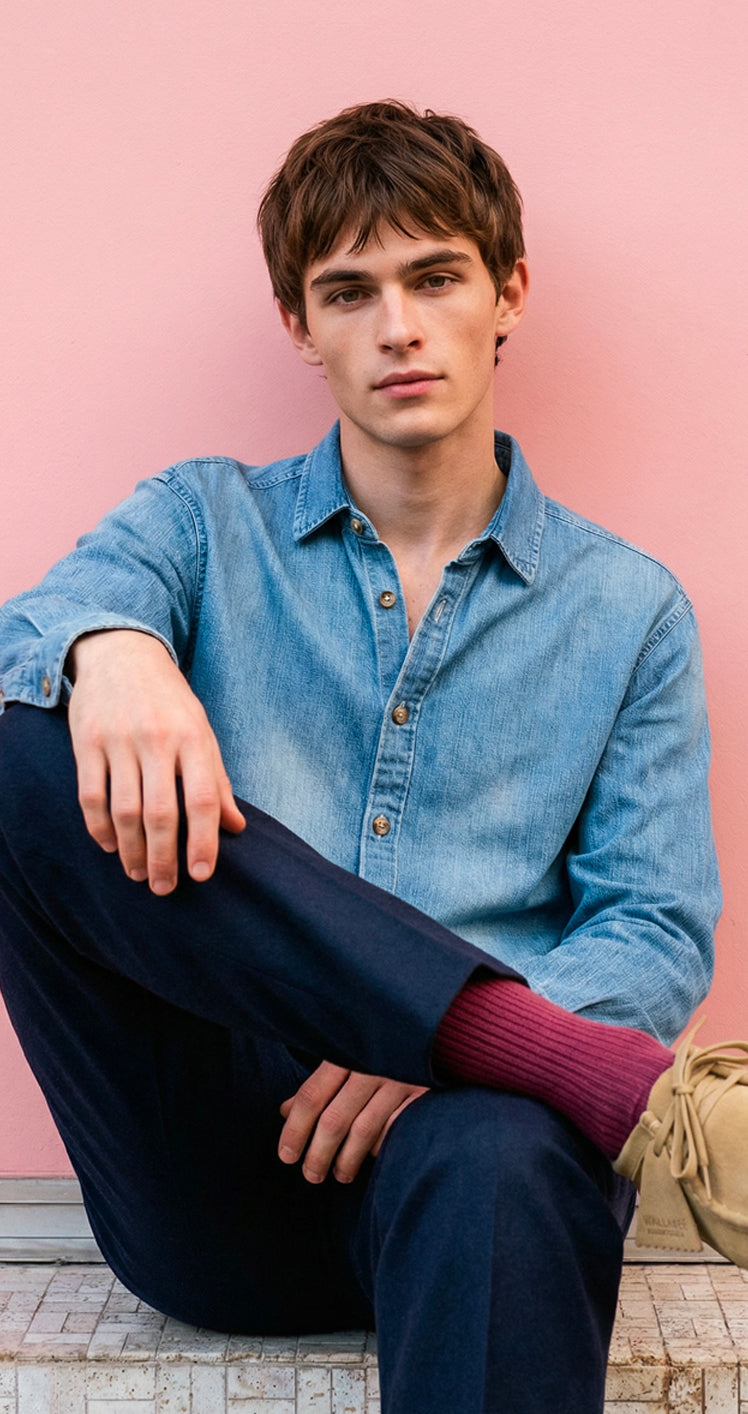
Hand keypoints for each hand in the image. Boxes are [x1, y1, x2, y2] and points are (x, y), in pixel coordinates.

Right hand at [67, 629, 244, 892]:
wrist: (122, 653)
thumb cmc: (170, 701)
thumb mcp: (202, 732)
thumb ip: (217, 780)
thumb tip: (236, 827)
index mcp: (193, 738)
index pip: (202, 800)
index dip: (203, 842)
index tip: (201, 875)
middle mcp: (157, 740)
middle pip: (161, 813)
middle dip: (163, 858)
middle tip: (164, 888)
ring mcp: (119, 741)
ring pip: (124, 810)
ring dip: (131, 851)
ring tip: (137, 874)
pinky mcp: (86, 742)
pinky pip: (91, 795)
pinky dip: (99, 828)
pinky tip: (110, 846)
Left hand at [278, 1060, 427, 1183]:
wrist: (436, 1033)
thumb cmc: (381, 1050)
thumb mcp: (347, 1057)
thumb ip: (319, 1084)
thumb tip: (284, 1111)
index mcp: (346, 1053)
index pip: (311, 1096)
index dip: (295, 1129)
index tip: (286, 1155)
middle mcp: (371, 1066)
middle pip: (334, 1119)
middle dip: (318, 1154)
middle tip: (310, 1175)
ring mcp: (400, 1080)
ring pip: (363, 1131)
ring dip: (346, 1160)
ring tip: (339, 1174)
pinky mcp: (424, 1094)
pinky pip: (395, 1131)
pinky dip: (380, 1149)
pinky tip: (371, 1159)